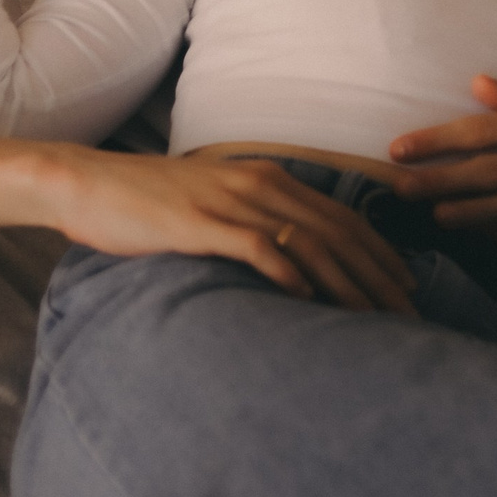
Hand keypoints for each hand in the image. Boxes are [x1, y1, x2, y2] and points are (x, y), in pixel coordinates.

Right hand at [0, 137, 414, 313]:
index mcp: (265, 177)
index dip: (380, 253)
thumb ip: (253, 223)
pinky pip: (257, 246)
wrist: (86, 183)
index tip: (407, 290)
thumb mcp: (213, 205)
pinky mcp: (200, 223)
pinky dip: (289, 272)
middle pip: (337, 230)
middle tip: (410, 315)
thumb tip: (293, 262)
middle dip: (379, 274)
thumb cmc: (149, 203)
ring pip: (308, 240)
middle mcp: (257, 183)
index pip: (341, 216)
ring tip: (376, 319)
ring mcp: (229, 201)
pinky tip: (309, 300)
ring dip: (348, 282)